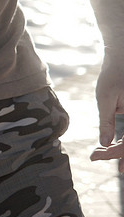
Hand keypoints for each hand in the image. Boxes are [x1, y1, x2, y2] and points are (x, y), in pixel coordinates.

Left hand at [89, 53, 123, 171]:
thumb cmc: (114, 74)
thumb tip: (104, 144)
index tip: (95, 156)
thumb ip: (106, 122)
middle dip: (122, 154)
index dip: (114, 153)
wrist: (123, 56)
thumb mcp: (106, 97)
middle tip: (103, 160)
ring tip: (111, 160)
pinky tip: (116, 148)